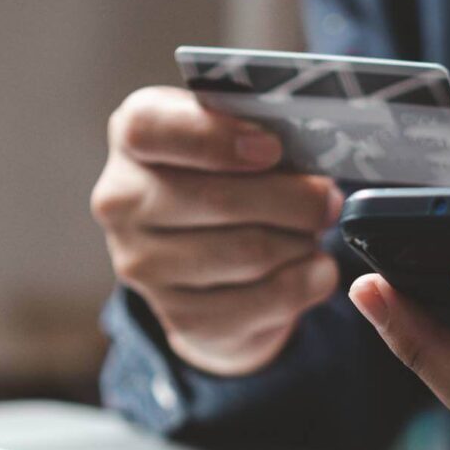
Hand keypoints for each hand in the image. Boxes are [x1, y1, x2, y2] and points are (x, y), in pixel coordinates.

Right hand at [92, 87, 341, 374]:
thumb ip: (260, 130)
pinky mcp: (182, 319)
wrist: (212, 269)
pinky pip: (266, 299)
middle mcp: (122, 203)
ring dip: (300, 242)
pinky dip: (307, 282)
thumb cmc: (232, 182)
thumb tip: (318, 153)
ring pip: (249, 253)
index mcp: (133, 140)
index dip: (215, 138)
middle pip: (217, 198)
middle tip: (327, 201)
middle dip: (293, 200)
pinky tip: (316, 269)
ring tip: (312, 233)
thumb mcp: (237, 139)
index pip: (150, 130)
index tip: (271, 148)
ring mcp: (144, 267)